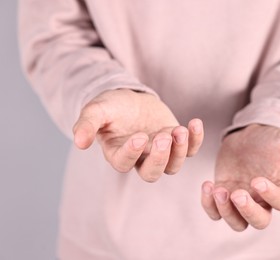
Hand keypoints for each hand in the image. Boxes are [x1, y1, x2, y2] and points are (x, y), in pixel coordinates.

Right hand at [73, 89, 203, 181]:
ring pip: (173, 166)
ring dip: (179, 150)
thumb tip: (78, 142)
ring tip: (180, 129)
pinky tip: (195, 123)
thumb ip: (87, 125)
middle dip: (160, 158)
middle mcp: (140, 159)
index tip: (138, 136)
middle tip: (164, 137)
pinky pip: (190, 149)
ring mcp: (161, 152)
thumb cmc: (111, 107)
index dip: (132, 153)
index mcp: (118, 154)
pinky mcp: (176, 142)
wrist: (130, 99)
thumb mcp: (96, 111)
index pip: (124, 163)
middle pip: (152, 173)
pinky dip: (196, 140)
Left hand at [201, 124, 279, 230]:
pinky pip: (215, 211)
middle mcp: (263, 201)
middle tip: (237, 193)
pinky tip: (207, 185)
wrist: (248, 136)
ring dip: (226, 211)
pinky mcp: (224, 196)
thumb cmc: (271, 140)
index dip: (270, 196)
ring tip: (218, 190)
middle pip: (259, 222)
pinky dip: (209, 205)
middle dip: (248, 211)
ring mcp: (243, 201)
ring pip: (237, 222)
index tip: (257, 180)